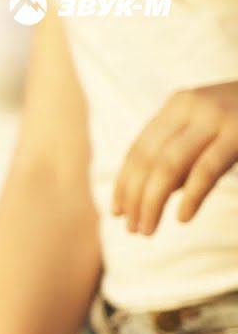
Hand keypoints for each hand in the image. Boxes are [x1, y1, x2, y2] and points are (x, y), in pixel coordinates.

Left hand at [113, 79, 237, 234]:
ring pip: (168, 166)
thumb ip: (181, 155)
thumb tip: (148, 196)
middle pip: (148, 160)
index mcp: (177, 105)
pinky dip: (191, 196)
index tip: (118, 212)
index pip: (138, 149)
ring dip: (153, 202)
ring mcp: (216, 117)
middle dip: (135, 198)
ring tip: (148, 229)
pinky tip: (182, 218)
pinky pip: (206, 169)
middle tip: (133, 228)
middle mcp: (191, 106)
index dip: (125, 183)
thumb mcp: (208, 131)